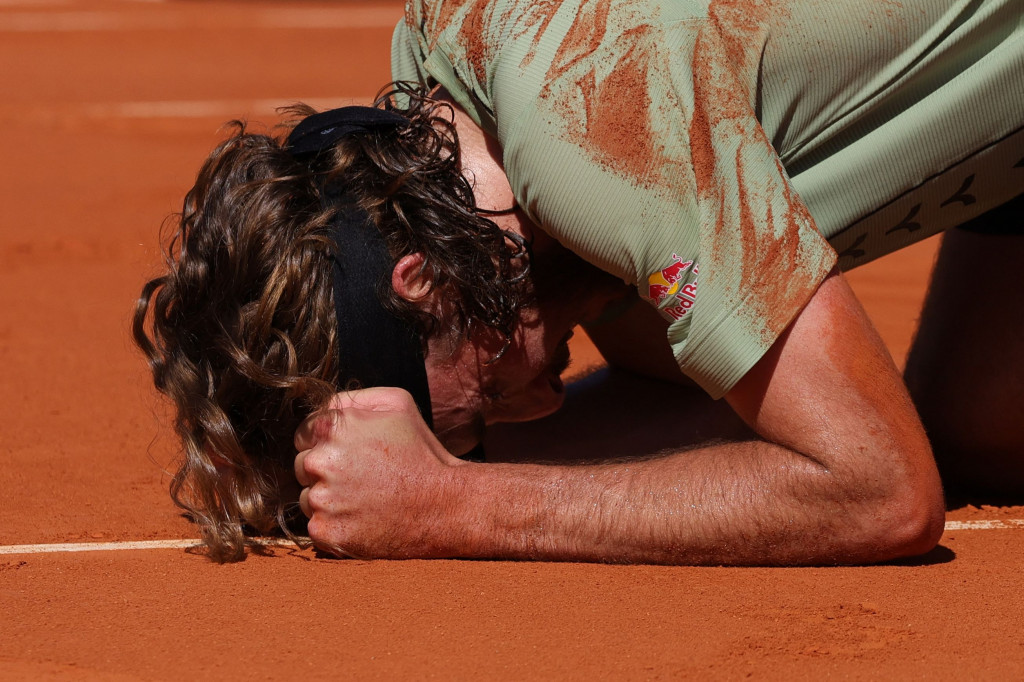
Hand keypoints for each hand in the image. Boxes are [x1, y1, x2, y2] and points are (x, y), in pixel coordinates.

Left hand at [294, 387, 465, 558]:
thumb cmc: (422, 452)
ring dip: (328, 500)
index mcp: (332, 428)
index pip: (303, 435)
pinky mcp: (326, 532)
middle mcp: (319, 462)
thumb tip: (325, 407)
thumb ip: (354, 399)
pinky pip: (316, 527)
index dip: (325, 444)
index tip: (349, 455)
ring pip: (308, 498)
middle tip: (361, 479)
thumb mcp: (397, 403)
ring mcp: (320, 500)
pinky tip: (362, 520)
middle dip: (325, 472)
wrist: (444, 505)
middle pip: (302, 467)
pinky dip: (335, 525)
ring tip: (365, 501)